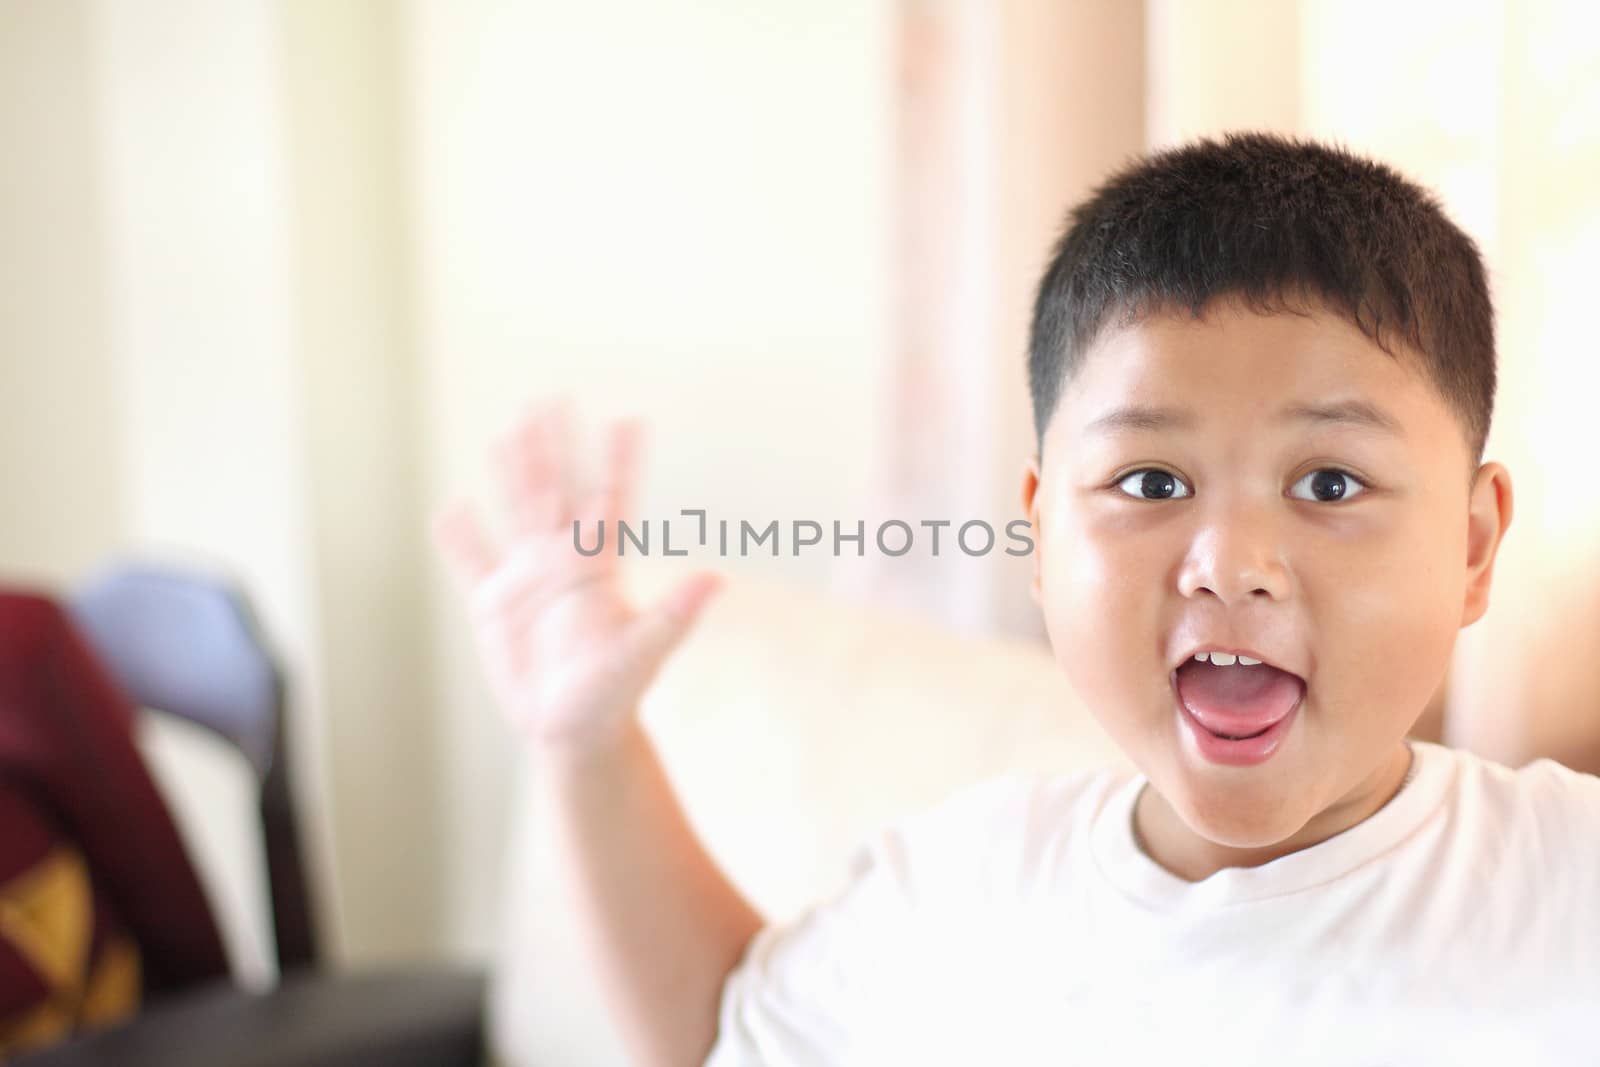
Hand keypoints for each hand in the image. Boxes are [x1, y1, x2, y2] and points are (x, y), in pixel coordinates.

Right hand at [430, 398, 722, 760]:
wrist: (574, 730)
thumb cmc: (616, 693)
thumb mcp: (645, 653)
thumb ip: (675, 615)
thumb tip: (716, 579)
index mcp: (601, 568)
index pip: (610, 502)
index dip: (618, 462)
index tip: (628, 419)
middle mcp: (563, 563)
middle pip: (555, 492)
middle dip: (552, 447)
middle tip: (548, 400)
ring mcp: (527, 581)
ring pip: (516, 514)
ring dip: (510, 475)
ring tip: (506, 433)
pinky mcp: (493, 606)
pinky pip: (473, 564)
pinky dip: (462, 539)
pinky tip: (452, 510)